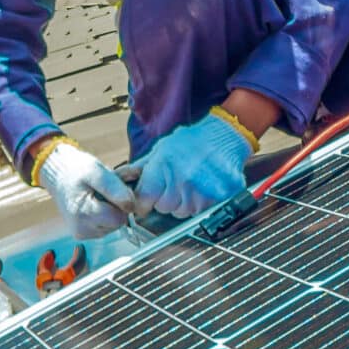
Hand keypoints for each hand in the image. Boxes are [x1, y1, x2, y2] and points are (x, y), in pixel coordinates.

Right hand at [38, 140, 135, 238]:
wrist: (59, 175)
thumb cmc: (78, 170)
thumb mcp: (96, 170)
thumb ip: (114, 187)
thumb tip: (131, 204)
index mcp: (83, 213)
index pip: (119, 218)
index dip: (122, 201)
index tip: (114, 187)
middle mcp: (81, 229)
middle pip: (117, 223)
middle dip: (117, 206)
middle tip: (105, 190)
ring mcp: (81, 233)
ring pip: (112, 226)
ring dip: (111, 210)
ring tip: (98, 195)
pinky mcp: (82, 234)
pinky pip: (104, 227)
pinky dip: (104, 216)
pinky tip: (95, 203)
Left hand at [118, 110, 253, 218]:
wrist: (225, 135)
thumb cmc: (192, 140)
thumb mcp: (162, 148)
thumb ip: (143, 167)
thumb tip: (123, 180)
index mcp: (165, 165)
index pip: (144, 199)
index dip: (143, 201)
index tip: (146, 200)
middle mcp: (183, 180)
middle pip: (164, 208)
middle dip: (167, 198)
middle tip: (177, 181)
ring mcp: (203, 191)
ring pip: (183, 212)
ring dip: (185, 202)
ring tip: (193, 182)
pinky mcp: (220, 198)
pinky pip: (202, 212)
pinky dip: (202, 204)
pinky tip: (205, 186)